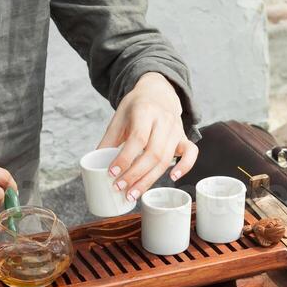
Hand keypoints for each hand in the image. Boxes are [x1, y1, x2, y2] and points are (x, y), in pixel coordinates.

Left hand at [97, 72, 198, 203]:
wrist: (157, 92)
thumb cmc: (135, 107)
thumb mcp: (119, 117)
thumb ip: (109, 140)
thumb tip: (95, 166)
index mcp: (145, 111)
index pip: (137, 138)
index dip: (125, 158)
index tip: (112, 173)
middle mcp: (163, 120)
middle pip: (152, 153)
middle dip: (135, 174)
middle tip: (119, 188)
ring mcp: (176, 129)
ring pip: (166, 158)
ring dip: (149, 179)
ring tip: (133, 194)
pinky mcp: (184, 137)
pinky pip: (191, 153)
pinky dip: (185, 166)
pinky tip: (172, 178)